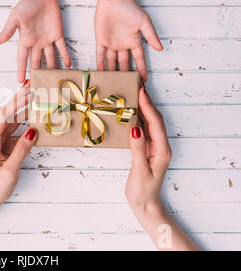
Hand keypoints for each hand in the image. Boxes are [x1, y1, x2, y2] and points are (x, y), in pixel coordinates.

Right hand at [0, 0, 70, 82]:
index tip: (20, 81)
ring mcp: (47, 39)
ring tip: (54, 79)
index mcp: (25, 40)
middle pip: (36, 61)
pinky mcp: (57, 34)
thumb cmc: (26, 5)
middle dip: (37, 73)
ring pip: (50, 57)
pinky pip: (61, 47)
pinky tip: (68, 64)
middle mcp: (36, 43)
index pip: (22, 59)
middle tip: (38, 85)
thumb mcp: (15, 18)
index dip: (21, 70)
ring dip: (52, 68)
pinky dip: (65, 55)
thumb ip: (7, 31)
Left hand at [0, 83, 35, 250]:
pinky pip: (13, 129)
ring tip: (35, 96)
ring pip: (10, 120)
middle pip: (5, 114)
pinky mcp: (1, 144)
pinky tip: (32, 115)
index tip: (27, 92)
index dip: (16, 103)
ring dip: (22, 109)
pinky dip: (23, 122)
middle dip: (18, 99)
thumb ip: (22, 149)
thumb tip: (33, 131)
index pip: (3, 116)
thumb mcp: (10, 169)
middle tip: (31, 86)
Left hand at [94, 0, 162, 81]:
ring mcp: (111, 44)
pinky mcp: (101, 41)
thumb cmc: (130, 9)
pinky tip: (100, 73)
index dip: (141, 70)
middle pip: (125, 64)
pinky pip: (100, 55)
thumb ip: (151, 36)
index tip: (144, 81)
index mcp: (134, 41)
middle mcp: (123, 45)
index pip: (139, 59)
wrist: (114, 0)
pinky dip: (100, 64)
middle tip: (127, 87)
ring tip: (112, 84)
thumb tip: (160, 49)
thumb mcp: (144, 23)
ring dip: (112, 72)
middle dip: (126, 75)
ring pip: (112, 62)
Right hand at [126, 88, 198, 250]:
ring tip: (134, 95)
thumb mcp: (140, 171)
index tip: (141, 92)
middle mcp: (160, 146)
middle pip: (155, 119)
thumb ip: (138, 149)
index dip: (148, 106)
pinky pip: (143, 130)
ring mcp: (154, 148)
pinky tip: (130, 113)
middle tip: (137, 87)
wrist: (145, 205)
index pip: (155, 123)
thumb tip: (135, 128)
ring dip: (143, 109)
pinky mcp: (146, 150)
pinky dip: (138, 118)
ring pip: (150, 123)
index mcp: (161, 150)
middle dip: (147, 102)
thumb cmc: (143, 191)